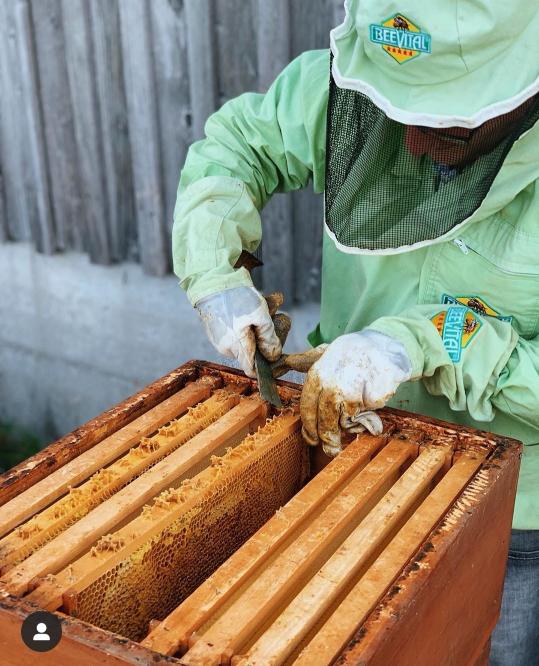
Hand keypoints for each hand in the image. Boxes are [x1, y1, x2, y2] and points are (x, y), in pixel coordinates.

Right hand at [195, 286, 281, 377]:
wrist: (211, 278)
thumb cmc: (236, 296)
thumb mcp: (260, 315)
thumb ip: (268, 338)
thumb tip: (273, 356)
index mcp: (236, 347)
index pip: (252, 370)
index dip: (268, 364)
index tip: (279, 350)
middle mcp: (227, 346)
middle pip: (254, 350)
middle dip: (270, 333)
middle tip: (280, 315)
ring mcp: (221, 337)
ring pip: (249, 335)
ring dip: (264, 320)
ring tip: (272, 301)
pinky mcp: (219, 327)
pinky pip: (240, 327)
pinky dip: (252, 316)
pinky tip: (261, 300)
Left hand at [300, 330, 411, 456]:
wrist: (385, 344)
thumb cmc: (353, 351)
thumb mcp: (326, 351)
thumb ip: (306, 360)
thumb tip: (285, 362)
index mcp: (317, 375)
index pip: (307, 409)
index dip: (309, 428)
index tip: (312, 439)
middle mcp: (332, 384)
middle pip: (326, 421)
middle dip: (328, 437)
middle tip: (331, 449)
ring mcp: (354, 391)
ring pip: (348, 420)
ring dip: (352, 420)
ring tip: (358, 404)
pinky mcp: (374, 397)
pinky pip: (369, 414)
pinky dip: (371, 411)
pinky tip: (372, 394)